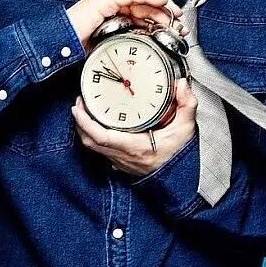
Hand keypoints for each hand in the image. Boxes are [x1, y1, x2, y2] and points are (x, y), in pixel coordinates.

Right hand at [66, 0, 187, 53]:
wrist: (61, 43)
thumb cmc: (78, 44)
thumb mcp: (110, 44)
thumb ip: (125, 41)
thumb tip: (142, 48)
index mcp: (113, 11)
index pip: (141, 10)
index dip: (160, 18)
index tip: (174, 29)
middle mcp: (112, 1)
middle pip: (145, 2)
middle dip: (165, 12)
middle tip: (179, 22)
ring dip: (161, 5)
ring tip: (174, 13)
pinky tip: (161, 2)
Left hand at [71, 77, 197, 175]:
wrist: (179, 180)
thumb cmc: (179, 158)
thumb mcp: (185, 130)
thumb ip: (186, 105)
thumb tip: (181, 86)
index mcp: (135, 147)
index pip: (101, 137)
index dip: (85, 122)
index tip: (78, 108)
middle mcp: (124, 156)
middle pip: (90, 141)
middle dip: (80, 121)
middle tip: (79, 103)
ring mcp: (120, 161)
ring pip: (93, 146)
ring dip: (85, 128)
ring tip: (84, 110)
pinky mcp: (121, 162)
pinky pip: (99, 149)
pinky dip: (93, 136)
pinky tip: (95, 124)